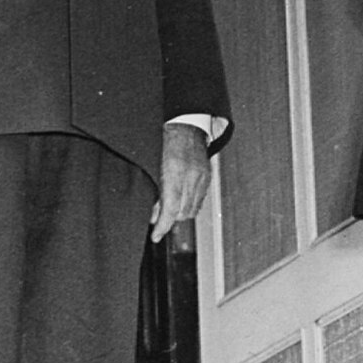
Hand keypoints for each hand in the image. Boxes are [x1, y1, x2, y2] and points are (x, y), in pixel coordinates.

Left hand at [151, 123, 213, 241]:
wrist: (186, 126)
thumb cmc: (165, 143)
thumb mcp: (154, 166)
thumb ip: (155, 191)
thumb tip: (154, 215)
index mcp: (174, 172)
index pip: (170, 209)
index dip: (162, 225)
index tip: (156, 236)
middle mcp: (191, 176)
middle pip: (182, 213)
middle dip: (169, 219)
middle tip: (157, 216)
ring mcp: (201, 177)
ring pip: (192, 209)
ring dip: (179, 213)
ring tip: (168, 206)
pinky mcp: (207, 177)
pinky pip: (199, 200)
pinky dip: (189, 204)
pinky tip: (180, 199)